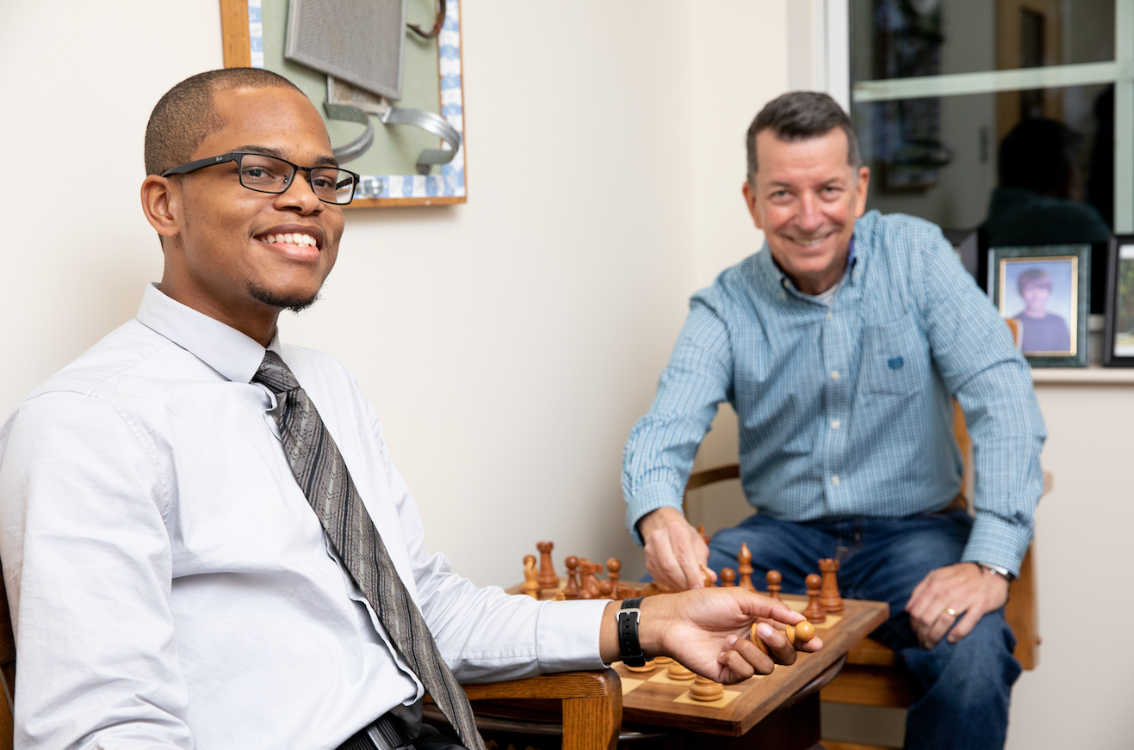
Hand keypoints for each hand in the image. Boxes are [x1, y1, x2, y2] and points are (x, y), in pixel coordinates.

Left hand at [601, 588, 822, 682]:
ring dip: (751, 651)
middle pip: (786, 656)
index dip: (805, 641)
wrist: (675, 619)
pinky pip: (746, 674)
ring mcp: (742, 660)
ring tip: (729, 638)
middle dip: (781, 645)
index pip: (790, 637)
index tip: (815, 641)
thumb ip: (772, 608)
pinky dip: (737, 661)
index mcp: (760, 624)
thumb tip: (801, 620)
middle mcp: (755, 644)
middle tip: (763, 631)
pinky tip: (721, 650)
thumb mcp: (741, 598)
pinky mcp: (728, 674)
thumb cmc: (705, 604)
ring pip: (768, 667)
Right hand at [638, 506, 714, 589]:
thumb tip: (710, 579)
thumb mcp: (697, 544)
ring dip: (677, 585)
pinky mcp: (647, 561)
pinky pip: (658, 577)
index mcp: (676, 530)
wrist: (664, 526)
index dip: (692, 574)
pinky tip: (678, 584)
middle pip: (670, 566)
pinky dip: (670, 584)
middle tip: (694, 590)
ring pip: (663, 574)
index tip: (700, 587)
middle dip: (684, 582)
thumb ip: (703, 562)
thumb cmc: (684, 535)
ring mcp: (650, 550)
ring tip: (688, 588)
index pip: (683, 556)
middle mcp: (660, 538)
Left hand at [906, 563, 1008, 648]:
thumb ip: (921, 589)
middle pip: (927, 618)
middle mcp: (947, 591)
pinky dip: (957, 634)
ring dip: (935, 637)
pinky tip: (951, 639)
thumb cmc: (960, 576)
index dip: (913, 625)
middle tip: (923, 643)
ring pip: (944, 622)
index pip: (916, 610)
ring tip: (932, 645)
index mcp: (934, 584)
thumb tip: (908, 609)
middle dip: (922, 635)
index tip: (915, 633)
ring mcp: (964, 598)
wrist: (989, 571)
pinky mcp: (980, 605)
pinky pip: (966, 623)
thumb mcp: (937, 576)